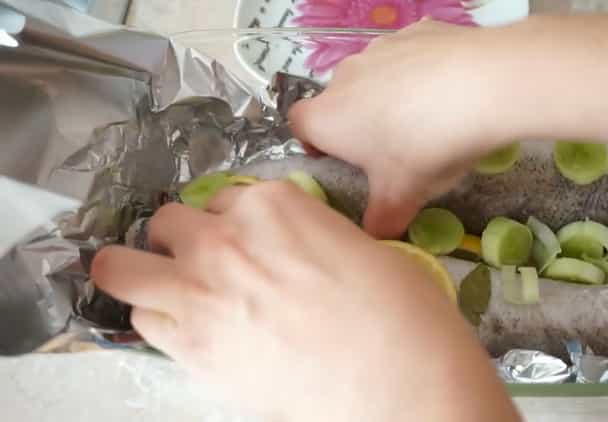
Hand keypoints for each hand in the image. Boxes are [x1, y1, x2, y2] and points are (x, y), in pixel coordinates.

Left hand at [91, 182, 517, 421]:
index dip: (233, 220)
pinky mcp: (191, 346)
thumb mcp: (364, 251)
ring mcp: (200, 290)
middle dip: (182, 239)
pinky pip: (141, 320)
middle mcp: (226, 238)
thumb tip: (301, 253)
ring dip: (137, 271)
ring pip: (122, 266)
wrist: (399, 382)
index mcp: (275, 205)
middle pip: (169, 221)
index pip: (227, 196)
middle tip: (202, 260)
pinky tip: (178, 326)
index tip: (241, 238)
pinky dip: (154, 319)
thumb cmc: (401, 316)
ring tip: (156, 284)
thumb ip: (314, 239)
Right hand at [289, 20, 508, 238]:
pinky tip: (449, 90)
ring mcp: (379, 47)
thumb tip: (376, 236)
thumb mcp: (402, 197)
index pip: (299, 126)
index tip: (340, 159)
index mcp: (328, 118)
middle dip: (358, 123)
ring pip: (374, 76)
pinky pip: (409, 55)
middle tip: (393, 150)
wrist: (481, 87)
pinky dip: (420, 71)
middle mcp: (344, 76)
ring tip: (427, 120)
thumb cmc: (424, 148)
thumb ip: (382, 220)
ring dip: (389, 96)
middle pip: (339, 101)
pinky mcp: (416, 31)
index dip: (315, 143)